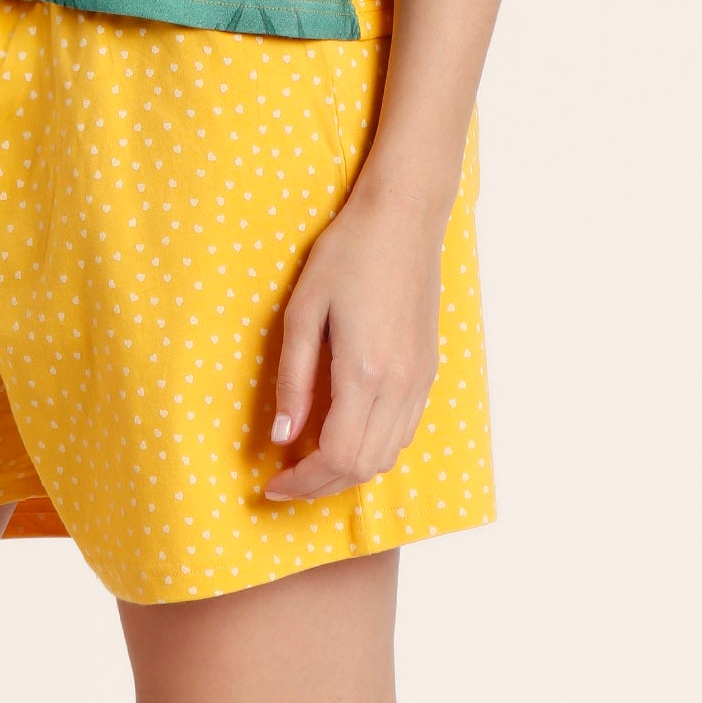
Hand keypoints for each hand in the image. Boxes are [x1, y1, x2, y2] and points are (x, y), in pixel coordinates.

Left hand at [263, 183, 445, 500]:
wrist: (403, 218)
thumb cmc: (346, 254)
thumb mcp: (303, 310)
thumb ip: (294, 378)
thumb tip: (282, 436)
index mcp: (365, 372)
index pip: (336, 457)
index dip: (302, 481)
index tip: (272, 483)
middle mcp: (400, 385)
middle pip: (364, 467)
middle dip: (322, 484)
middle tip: (286, 478)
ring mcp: (420, 380)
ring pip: (388, 456)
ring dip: (348, 469)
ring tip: (310, 459)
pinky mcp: (429, 370)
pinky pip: (403, 431)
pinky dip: (373, 447)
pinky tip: (346, 430)